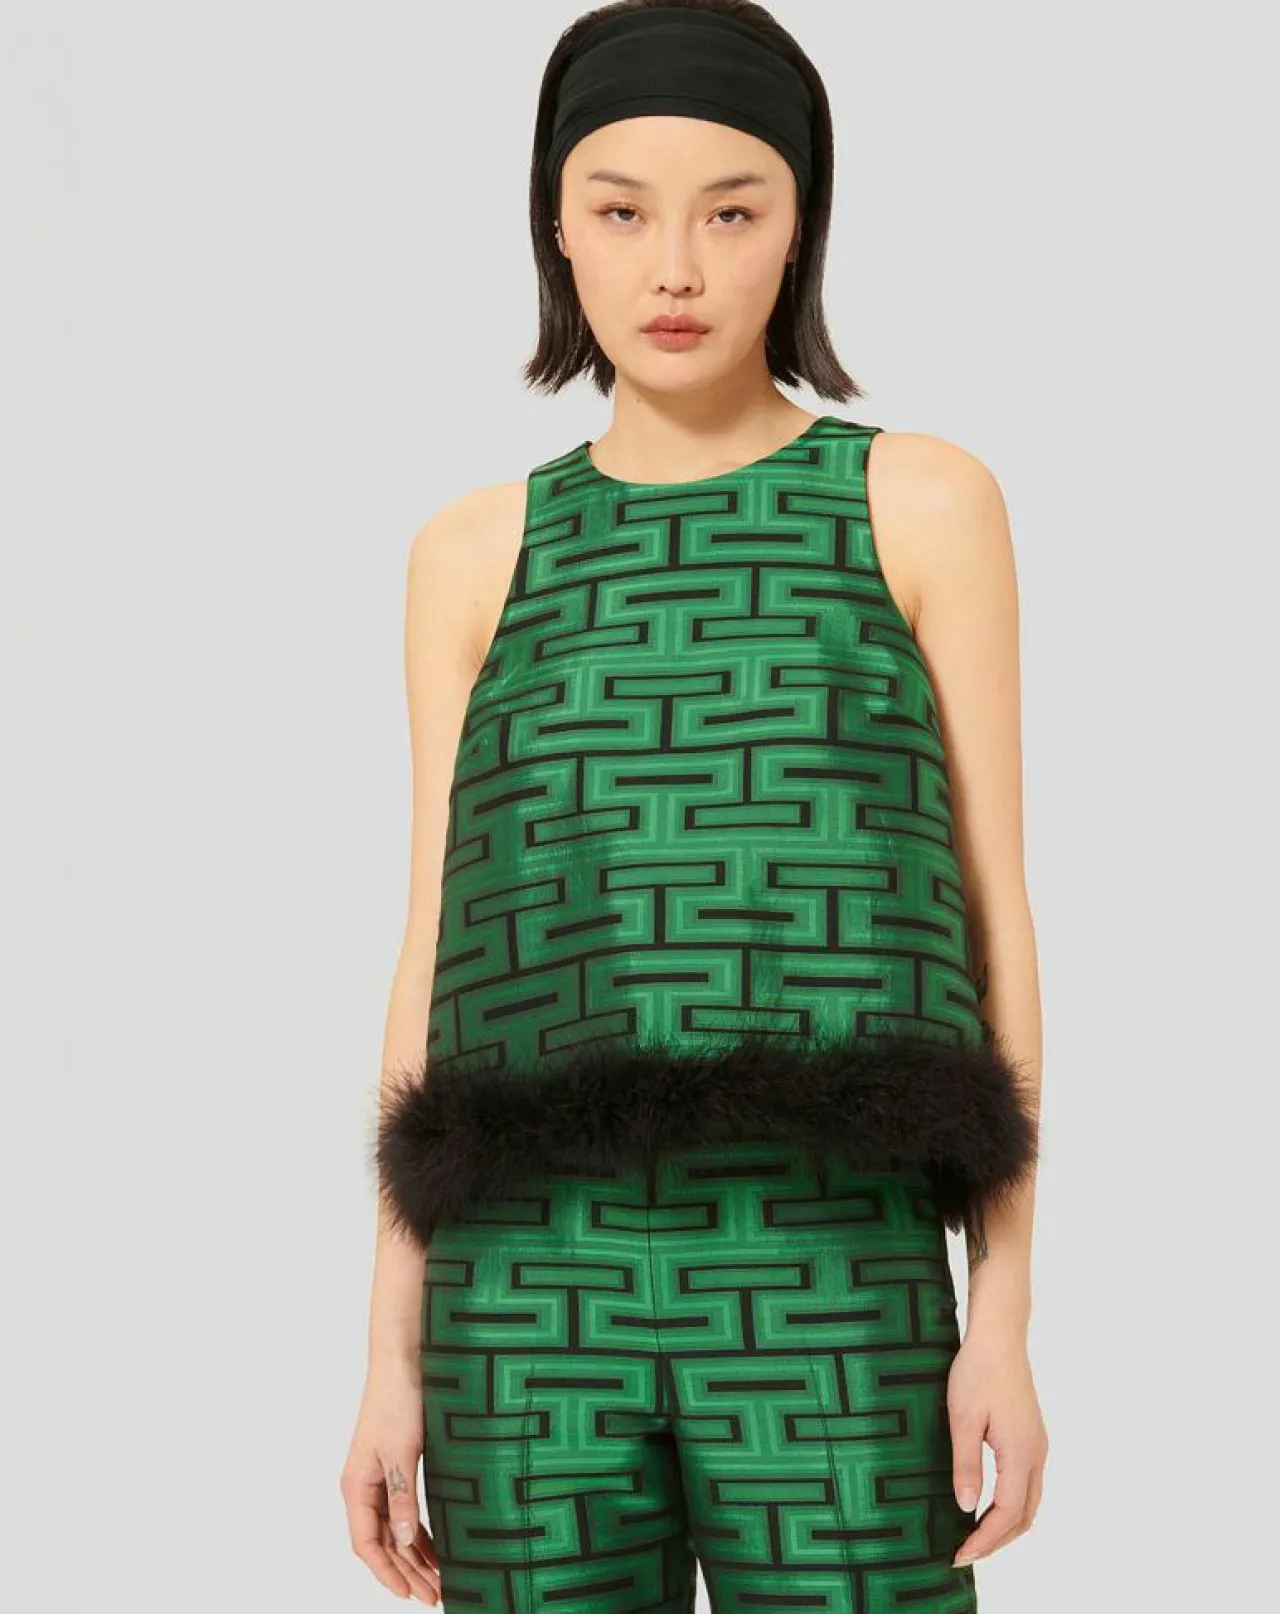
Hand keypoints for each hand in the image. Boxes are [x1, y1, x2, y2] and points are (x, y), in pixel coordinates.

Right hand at [340, 1357, 441, 1603]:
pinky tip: (436, 1547)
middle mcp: (364, 1486)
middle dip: (408, 1572)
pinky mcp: (397, 1466)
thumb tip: (405, 1541)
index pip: (368, 1544)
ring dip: (416, 1555)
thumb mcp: (402, 1452)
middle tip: (435, 1596)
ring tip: (439, 1580)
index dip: (388, 1573)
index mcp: (357, 1486)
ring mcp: (380, 1477)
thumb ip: (402, 1498)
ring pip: (396, 1529)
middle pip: (384, 1542)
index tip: (410, 1595)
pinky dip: (420, 1531)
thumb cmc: (397, 1400)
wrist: (403, 1359)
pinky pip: (405, 1510)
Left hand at [947, 1327, 1047, 1567]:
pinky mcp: (1032, 1437)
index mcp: (1020, 1454)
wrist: (1000, 1336)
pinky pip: (1028, 1485)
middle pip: (1024, 1516)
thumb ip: (966, 1464)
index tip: (959, 1556)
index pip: (1006, 1514)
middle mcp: (1036, 1455)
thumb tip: (966, 1508)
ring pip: (1030, 1502)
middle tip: (964, 1554)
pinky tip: (989, 1505)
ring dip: (1006, 1525)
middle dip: (996, 1541)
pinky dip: (1012, 1506)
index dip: (984, 1541)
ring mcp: (1038, 1446)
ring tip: (975, 1537)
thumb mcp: (962, 1417)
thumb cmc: (977, 1371)